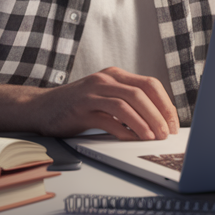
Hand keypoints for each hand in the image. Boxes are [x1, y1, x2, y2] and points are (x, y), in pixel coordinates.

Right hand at [29, 67, 179, 140]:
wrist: (41, 108)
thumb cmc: (77, 106)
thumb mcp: (105, 97)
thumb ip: (127, 103)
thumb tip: (158, 122)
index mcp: (115, 75)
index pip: (150, 84)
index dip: (165, 104)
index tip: (173, 123)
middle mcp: (105, 79)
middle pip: (141, 93)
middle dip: (158, 114)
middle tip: (167, 133)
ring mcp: (92, 92)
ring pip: (126, 104)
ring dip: (144, 122)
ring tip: (153, 137)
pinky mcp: (80, 108)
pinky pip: (108, 119)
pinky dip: (123, 130)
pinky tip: (131, 139)